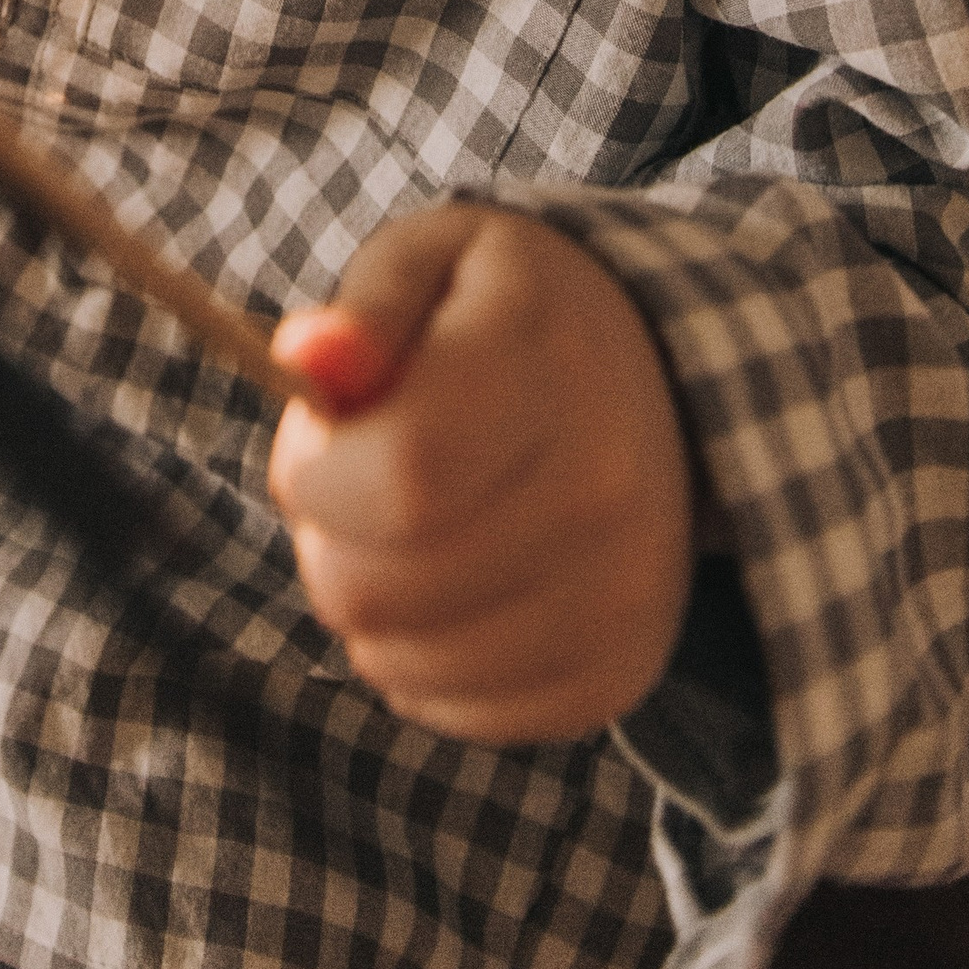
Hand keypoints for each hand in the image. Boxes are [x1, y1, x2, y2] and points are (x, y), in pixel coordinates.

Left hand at [267, 207, 693, 743]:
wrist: (662, 383)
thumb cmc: (509, 316)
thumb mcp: (433, 259)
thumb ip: (363, 309)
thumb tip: (306, 362)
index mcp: (546, 365)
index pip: (400, 474)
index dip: (316, 475)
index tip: (319, 442)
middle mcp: (601, 490)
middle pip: (379, 587)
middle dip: (326, 538)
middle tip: (358, 483)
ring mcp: (620, 595)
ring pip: (397, 661)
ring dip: (367, 604)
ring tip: (408, 527)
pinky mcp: (618, 672)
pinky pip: (452, 709)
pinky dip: (420, 658)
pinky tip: (452, 581)